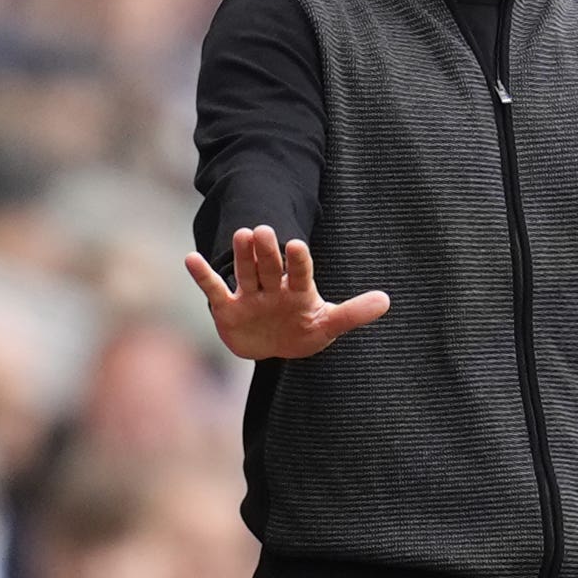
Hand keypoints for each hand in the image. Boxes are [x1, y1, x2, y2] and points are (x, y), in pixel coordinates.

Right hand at [184, 227, 390, 360]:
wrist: (273, 348)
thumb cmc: (303, 331)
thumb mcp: (329, 324)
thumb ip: (354, 313)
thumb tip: (387, 300)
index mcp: (299, 291)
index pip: (300, 272)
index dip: (298, 261)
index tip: (297, 244)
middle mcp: (274, 289)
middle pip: (270, 268)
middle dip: (267, 252)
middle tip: (263, 229)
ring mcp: (250, 297)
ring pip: (246, 273)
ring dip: (242, 256)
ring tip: (241, 235)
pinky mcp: (228, 309)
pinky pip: (214, 290)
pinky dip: (203, 276)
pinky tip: (190, 258)